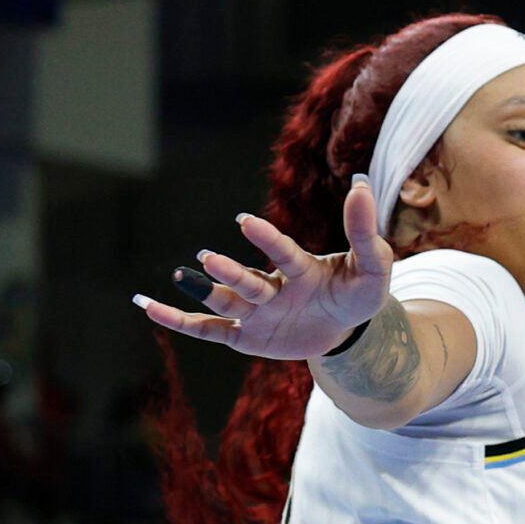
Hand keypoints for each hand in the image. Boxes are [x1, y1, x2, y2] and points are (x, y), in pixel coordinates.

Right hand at [132, 177, 392, 358]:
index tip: (245, 221)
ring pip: (227, 303)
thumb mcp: (373, 267)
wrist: (348, 328)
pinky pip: (209, 330)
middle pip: (249, 282)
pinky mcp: (246, 337)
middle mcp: (272, 287)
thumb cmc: (357, 292)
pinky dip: (180, 321)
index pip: (284, 254)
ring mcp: (256, 312)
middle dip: (231, 273)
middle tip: (209, 259)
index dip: (268, 240)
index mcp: (301, 269)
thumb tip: (360, 186)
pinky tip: (150, 308)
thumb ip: (364, 231)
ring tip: (183, 275)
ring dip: (206, 291)